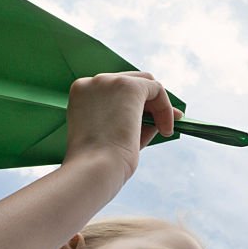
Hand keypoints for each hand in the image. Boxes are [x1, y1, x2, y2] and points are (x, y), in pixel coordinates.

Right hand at [63, 72, 183, 180]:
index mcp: (81, 93)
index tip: (148, 121)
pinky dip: (166, 109)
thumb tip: (161, 116)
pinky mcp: (129, 86)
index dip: (134, 104)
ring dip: (159, 106)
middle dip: (149, 101)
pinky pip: (157, 90)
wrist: (94, 167)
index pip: (113, 90)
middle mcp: (93, 82)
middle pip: (130, 81)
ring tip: (164, 130)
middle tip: (163, 123)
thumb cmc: (100, 161)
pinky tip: (165, 130)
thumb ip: (132, 120)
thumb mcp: (112, 136)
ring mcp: (109, 81)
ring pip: (145, 83)